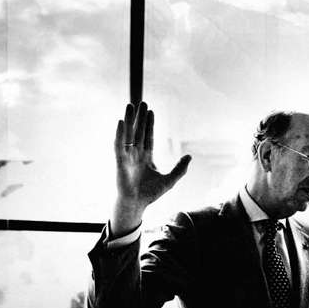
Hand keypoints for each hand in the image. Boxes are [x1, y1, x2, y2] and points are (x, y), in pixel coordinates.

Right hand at [111, 102, 191, 235]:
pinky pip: (118, 144)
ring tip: (130, 105)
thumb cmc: (150, 193)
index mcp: (146, 157)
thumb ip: (179, 169)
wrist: (137, 204)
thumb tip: (189, 156)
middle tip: (141, 102)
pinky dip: (119, 133)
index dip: (149, 124)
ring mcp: (127, 156)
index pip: (148, 136)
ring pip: (127, 134)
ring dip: (129, 120)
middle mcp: (135, 154)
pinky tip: (121, 121)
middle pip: (137, 131)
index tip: (150, 111)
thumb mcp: (169, 180)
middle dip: (139, 117)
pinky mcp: (120, 161)